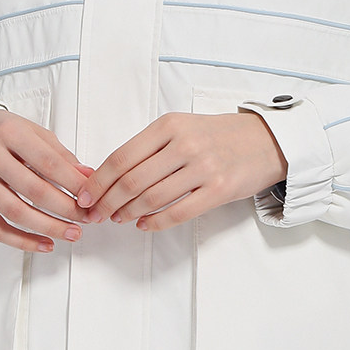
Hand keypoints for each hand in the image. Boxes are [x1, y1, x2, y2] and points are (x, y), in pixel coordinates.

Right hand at [0, 105, 95, 253]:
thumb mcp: (30, 129)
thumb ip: (59, 153)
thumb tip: (87, 176)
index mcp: (9, 133)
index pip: (48, 163)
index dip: (73, 183)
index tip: (91, 196)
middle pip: (34, 191)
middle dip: (66, 209)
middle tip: (87, 218)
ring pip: (16, 213)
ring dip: (48, 228)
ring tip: (71, 233)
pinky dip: (21, 241)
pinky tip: (44, 244)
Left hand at [75, 111, 287, 231]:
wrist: (265, 140)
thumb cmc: (216, 135)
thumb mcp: (181, 127)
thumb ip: (150, 146)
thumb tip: (109, 176)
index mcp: (169, 125)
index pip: (122, 157)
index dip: (98, 182)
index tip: (85, 197)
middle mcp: (184, 144)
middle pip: (132, 181)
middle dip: (107, 203)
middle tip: (95, 215)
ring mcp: (203, 167)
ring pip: (151, 198)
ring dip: (127, 213)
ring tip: (117, 219)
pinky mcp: (218, 190)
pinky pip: (177, 212)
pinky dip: (155, 222)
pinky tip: (143, 225)